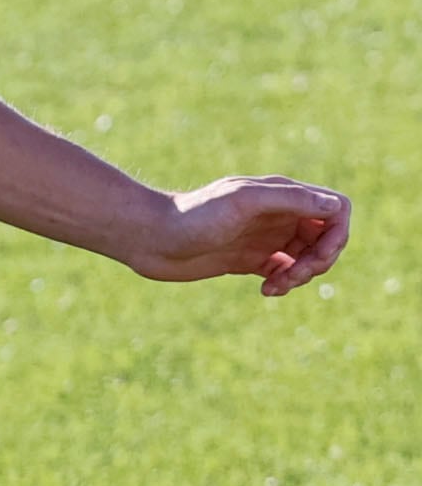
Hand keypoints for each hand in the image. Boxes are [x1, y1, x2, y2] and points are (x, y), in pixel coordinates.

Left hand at [126, 176, 351, 295]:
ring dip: (302, 276)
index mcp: (280, 194)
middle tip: (293, 275)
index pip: (335, 209)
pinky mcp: (248, 259)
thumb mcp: (243, 202)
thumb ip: (288, 199)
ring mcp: (263, 237)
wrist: (149, 237)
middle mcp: (276, 214)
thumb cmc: (192, 215)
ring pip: (306, 258)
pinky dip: (284, 283)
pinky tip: (266, 291)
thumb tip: (334, 205)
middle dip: (319, 261)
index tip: (316, 255)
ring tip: (275, 286)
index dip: (337, 234)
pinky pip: (284, 273)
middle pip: (325, 238)